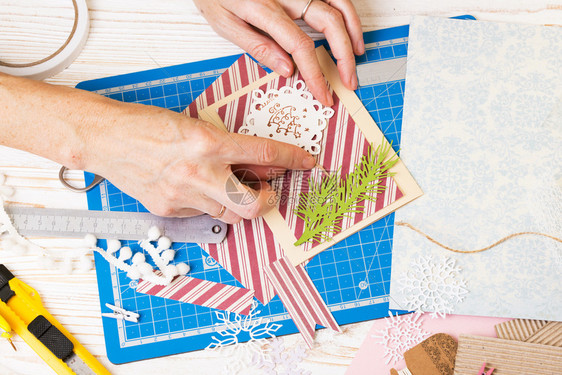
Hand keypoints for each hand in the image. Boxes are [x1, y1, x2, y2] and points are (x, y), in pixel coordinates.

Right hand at [83, 102, 315, 222]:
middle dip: (269, 201)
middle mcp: (199, 173)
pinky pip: (202, 215)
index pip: (263, 152)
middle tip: (269, 191)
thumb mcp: (195, 125)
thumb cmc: (148, 125)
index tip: (306, 160)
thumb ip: (229, 147)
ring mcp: (183, 195)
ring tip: (228, 186)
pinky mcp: (169, 210)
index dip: (291, 157)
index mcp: (208, 143)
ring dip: (238, 203)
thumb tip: (262, 162)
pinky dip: (208, 204)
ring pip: (230, 215)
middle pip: (253, 204)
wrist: (106, 139)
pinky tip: (196, 188)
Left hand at [193, 0, 363, 105]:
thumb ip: (257, 45)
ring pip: (338, 3)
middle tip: (349, 82)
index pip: (300, 45)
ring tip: (358, 55)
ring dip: (353, 31)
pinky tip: (348, 28)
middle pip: (329, 23)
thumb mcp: (224, 23)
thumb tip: (287, 69)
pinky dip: (346, 11)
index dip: (316, 74)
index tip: (324, 95)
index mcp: (265, 8)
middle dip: (344, 56)